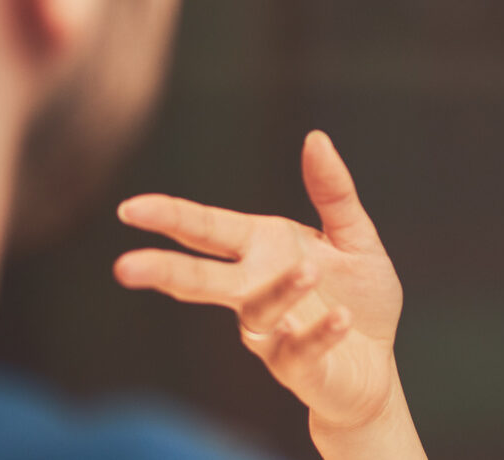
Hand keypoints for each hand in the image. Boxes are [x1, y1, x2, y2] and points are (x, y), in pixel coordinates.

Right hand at [114, 130, 402, 431]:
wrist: (378, 366)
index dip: (171, 218)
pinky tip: (339, 318)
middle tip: (125, 267)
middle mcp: (255, 289)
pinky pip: (301, 348)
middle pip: (202, 279)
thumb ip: (333, 192)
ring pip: (258, 311)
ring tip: (308, 270)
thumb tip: (315, 136)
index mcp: (263, 249)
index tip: (130, 209)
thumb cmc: (357, 297)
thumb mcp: (354, 236)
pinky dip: (319, 332)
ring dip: (280, 290)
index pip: (208, 230)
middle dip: (165, 271)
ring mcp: (271, 333)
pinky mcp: (298, 367)